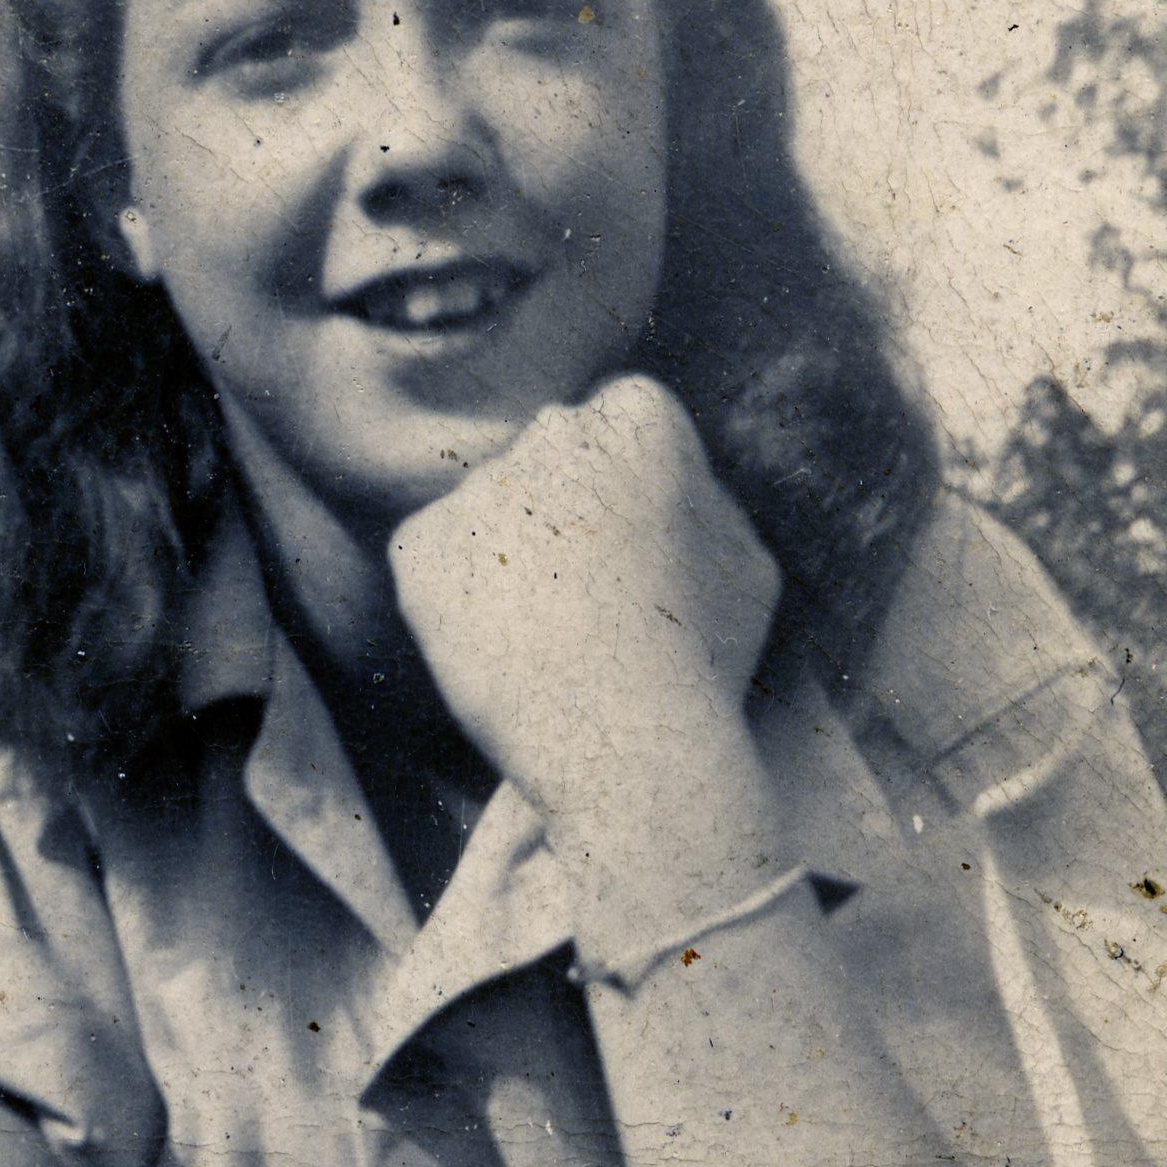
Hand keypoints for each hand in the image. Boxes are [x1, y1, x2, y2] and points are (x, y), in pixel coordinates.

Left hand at [389, 376, 781, 833]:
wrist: (623, 748)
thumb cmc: (702, 665)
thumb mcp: (747, 567)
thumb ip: (706, 501)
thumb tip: (677, 481)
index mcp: (639, 417)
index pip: (622, 426)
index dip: (632, 495)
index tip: (642, 555)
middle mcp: (550, 430)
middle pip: (552, 460)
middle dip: (565, 512)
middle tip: (593, 601)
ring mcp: (476, 486)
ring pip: (493, 515)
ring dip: (511, 560)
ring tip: (551, 640)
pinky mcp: (419, 546)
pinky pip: (438, 562)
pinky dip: (458, 603)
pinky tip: (503, 651)